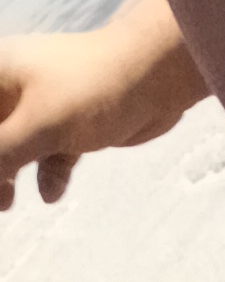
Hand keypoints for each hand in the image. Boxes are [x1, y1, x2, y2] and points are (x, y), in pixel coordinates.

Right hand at [0, 0, 203, 211]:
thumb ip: (2, 153)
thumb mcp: (38, 126)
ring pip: (19, 143)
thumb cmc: (89, 90)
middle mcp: (18, 85)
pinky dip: (48, 173)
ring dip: (11, 172)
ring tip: (6, 204)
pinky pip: (52, 152)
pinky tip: (50, 195)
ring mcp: (47, 106)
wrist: (152, 77)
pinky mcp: (74, 125)